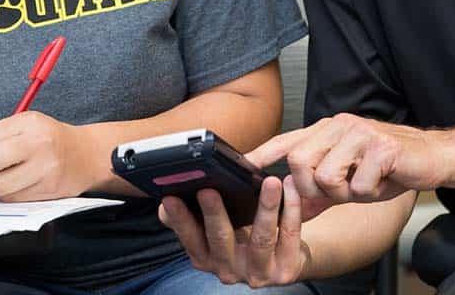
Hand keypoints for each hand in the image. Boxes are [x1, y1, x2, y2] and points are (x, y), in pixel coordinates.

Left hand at [0, 111, 95, 200]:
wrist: (87, 155)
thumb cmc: (51, 141)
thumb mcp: (25, 129)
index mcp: (30, 122)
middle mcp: (39, 142)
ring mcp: (45, 166)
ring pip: (0, 184)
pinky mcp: (48, 188)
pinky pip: (13, 198)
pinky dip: (5, 196)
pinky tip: (11, 189)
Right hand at [159, 176, 311, 287]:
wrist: (283, 260)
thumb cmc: (243, 237)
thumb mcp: (213, 233)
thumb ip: (190, 219)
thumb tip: (163, 205)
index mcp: (207, 258)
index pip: (189, 238)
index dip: (179, 219)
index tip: (170, 197)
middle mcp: (229, 270)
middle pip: (221, 239)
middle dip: (214, 213)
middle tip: (209, 189)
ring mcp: (258, 273)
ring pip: (262, 238)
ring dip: (265, 206)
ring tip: (269, 181)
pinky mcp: (285, 270)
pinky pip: (289, 235)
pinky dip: (291, 209)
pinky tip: (290, 188)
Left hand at [250, 114, 444, 207]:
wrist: (433, 157)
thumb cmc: (389, 167)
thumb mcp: (349, 181)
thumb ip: (320, 192)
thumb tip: (293, 209)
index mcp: (328, 131)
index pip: (287, 140)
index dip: (262, 154)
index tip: (241, 167)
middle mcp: (339, 126)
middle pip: (299, 162)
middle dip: (314, 189)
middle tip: (340, 191)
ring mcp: (360, 133)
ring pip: (326, 176)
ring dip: (345, 193)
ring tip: (364, 184)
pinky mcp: (381, 146)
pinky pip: (357, 184)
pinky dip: (368, 192)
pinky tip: (382, 181)